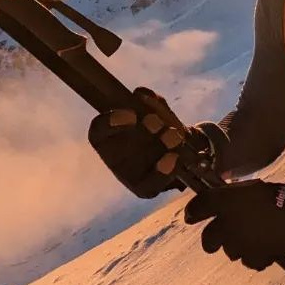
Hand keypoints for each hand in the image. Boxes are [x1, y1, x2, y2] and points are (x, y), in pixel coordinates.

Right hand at [88, 87, 222, 198]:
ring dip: (156, 148)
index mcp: (109, 135)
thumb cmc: (163, 127)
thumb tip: (142, 95)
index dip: (111, 123)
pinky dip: (162, 172)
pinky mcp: (145, 189)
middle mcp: (115, 157)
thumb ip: (152, 101)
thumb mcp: (158, 110)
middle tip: (155, 122)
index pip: (98, 131)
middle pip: (119, 149)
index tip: (131, 114)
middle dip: (140, 134)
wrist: (186, 149)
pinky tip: (174, 159)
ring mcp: (129, 176)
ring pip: (136, 166)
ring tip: (173, 136)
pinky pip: (150, 185)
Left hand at [183, 179, 284, 269]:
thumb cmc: (282, 194)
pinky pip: (250, 260)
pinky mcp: (257, 258)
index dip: (194, 212)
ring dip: (237, 246)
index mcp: (225, 202)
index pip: (198, 207)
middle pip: (208, 239)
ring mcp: (241, 245)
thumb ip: (234, 196)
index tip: (192, 216)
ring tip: (251, 239)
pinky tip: (265, 248)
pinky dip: (255, 256)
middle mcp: (227, 226)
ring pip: (231, 251)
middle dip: (212, 239)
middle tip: (218, 236)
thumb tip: (223, 203)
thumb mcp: (253, 188)